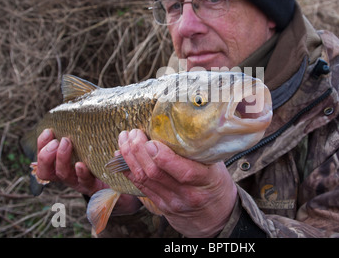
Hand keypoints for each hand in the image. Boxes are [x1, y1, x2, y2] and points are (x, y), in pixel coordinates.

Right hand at [36, 129, 140, 214]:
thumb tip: (80, 101)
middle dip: (47, 154)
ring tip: (67, 143)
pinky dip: (81, 173)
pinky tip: (82, 165)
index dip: (41, 145)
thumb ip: (83, 128)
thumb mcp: (91, 143)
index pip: (42, 158)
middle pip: (46, 171)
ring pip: (63, 175)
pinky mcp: (95, 186)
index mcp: (63, 163)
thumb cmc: (103, 156)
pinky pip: (84, 182)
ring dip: (62, 158)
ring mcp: (80, 182)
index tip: (48, 131)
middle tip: (58, 141)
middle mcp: (68, 174)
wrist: (123, 180)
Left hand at [119, 129, 237, 237]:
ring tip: (124, 140)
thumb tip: (183, 121)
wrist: (216, 216)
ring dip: (130, 158)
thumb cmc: (216, 183)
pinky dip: (129, 170)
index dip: (164, 157)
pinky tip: (121, 157)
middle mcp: (188, 194)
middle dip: (139, 151)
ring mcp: (172, 202)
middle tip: (133, 133)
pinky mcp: (161, 206)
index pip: (185, 171)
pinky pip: (141, 187)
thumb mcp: (217, 166)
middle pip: (156, 173)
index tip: (151, 141)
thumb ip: (201, 149)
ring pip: (145, 179)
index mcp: (206, 180)